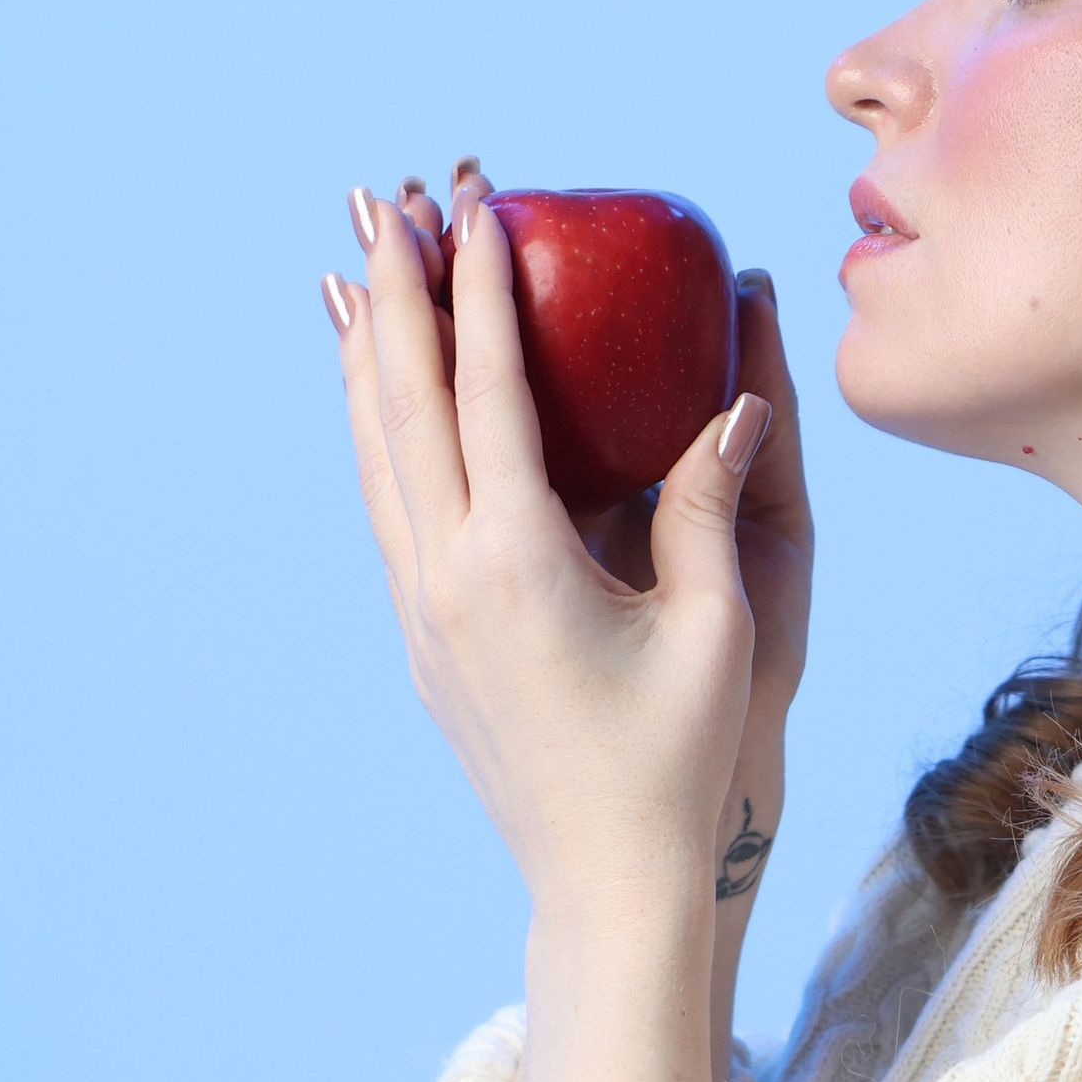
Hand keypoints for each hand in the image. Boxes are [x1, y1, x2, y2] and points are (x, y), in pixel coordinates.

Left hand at [322, 174, 812, 1081]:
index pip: (488, 391)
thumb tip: (733, 406)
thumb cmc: (680, 764)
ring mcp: (423, 611)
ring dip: (363, 352)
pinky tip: (375, 398)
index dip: (482, 289)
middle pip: (400, 402)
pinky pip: (383, 502)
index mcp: (516, 562)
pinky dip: (373, 428)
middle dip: (393, 290)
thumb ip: (711, 510)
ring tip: (349, 270)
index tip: (476, 203)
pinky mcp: (425, 639)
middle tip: (382, 196)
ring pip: (373, 451)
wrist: (608, 885)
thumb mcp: (718, 631)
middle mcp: (446, 577)